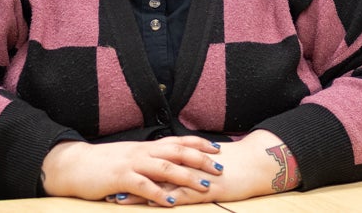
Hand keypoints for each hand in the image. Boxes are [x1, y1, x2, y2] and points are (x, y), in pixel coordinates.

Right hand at [40, 136, 222, 205]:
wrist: (73, 164)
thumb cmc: (102, 164)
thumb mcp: (129, 157)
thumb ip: (148, 159)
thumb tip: (167, 164)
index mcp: (145, 147)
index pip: (178, 141)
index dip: (199, 144)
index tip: (218, 149)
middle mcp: (142, 152)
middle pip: (177, 152)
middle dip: (201, 161)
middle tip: (220, 169)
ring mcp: (132, 164)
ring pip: (165, 168)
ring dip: (187, 178)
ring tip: (205, 187)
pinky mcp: (121, 178)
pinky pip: (143, 186)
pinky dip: (159, 194)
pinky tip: (171, 202)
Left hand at [110, 130, 299, 205]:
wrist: (255, 163)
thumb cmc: (230, 163)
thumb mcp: (202, 161)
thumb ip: (185, 163)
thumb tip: (168, 164)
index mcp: (182, 159)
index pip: (150, 164)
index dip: (129, 171)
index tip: (110, 176)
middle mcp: (185, 166)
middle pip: (149, 174)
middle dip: (127, 182)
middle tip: (105, 188)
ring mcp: (195, 178)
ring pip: (161, 186)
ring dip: (139, 194)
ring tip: (118, 199)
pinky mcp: (207, 190)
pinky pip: (183, 195)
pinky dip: (166, 199)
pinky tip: (151, 203)